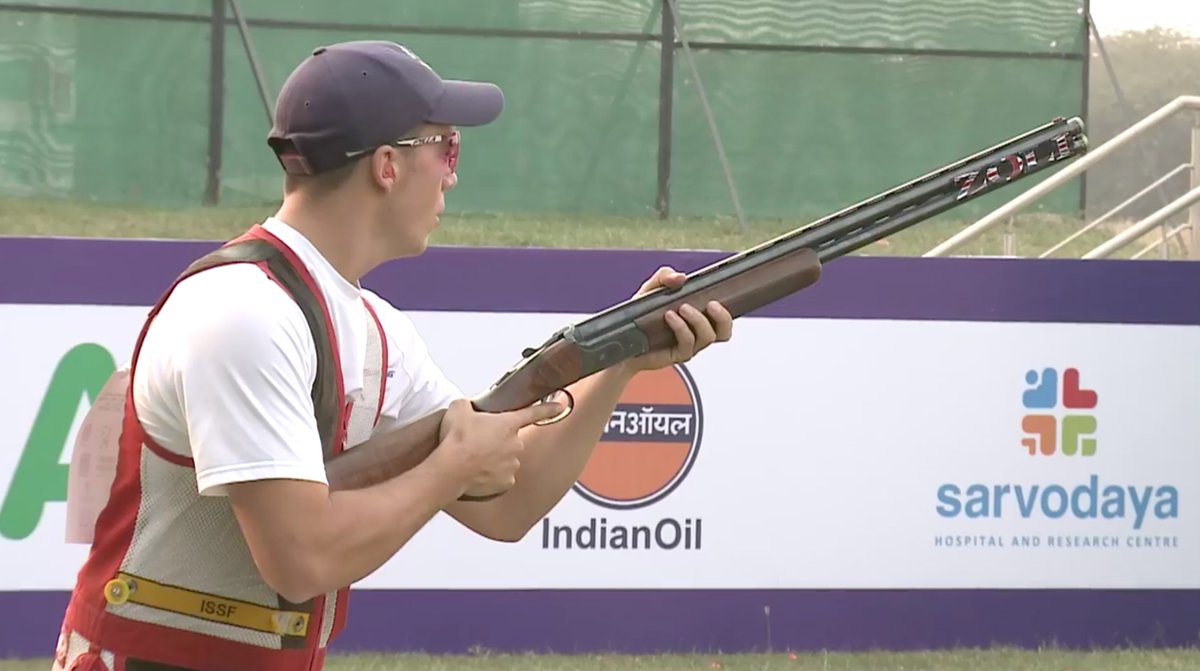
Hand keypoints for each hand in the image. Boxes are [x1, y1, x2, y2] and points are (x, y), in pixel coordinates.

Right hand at [432, 398, 564, 497]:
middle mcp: (515, 444)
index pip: (533, 413)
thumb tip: (467, 408)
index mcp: (508, 423)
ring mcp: (512, 464)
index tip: (561, 406)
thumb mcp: (458, 409)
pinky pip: (502, 477)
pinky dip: (492, 475)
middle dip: (498, 440)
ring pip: (507, 459)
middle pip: (511, 439)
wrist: (450, 469)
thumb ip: (468, 405)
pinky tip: (478, 472)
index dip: (548, 408)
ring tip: (474, 458)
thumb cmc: (456, 440)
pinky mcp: (505, 482)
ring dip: (494, 458)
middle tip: (478, 442)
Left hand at [624, 266, 732, 372]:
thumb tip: (681, 277)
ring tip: (682, 307)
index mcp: (697, 317)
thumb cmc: (640, 315)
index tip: (718, 295)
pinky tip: (669, 316)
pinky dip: (681, 327)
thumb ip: (664, 277)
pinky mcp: (677, 355)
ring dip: (698, 320)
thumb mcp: (650, 290)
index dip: (727, 309)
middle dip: (723, 317)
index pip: (722, 318)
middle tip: (711, 304)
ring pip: (708, 337)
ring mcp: (689, 345)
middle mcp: (697, 333)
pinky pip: (688, 343)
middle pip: (725, 332)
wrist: (622, 339)